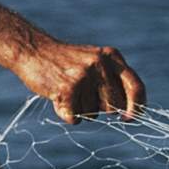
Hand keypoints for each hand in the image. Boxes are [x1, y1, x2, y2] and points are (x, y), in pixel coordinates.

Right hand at [18, 39, 145, 124]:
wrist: (31, 49)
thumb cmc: (64, 61)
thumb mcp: (93, 60)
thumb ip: (112, 80)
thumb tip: (129, 112)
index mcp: (110, 56)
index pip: (135, 87)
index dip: (137, 107)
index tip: (129, 119)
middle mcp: (100, 64)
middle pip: (113, 107)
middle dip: (99, 106)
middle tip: (81, 90)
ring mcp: (83, 76)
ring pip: (92, 113)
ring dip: (79, 108)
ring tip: (66, 88)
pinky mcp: (67, 89)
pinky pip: (76, 118)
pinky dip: (66, 114)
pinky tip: (57, 96)